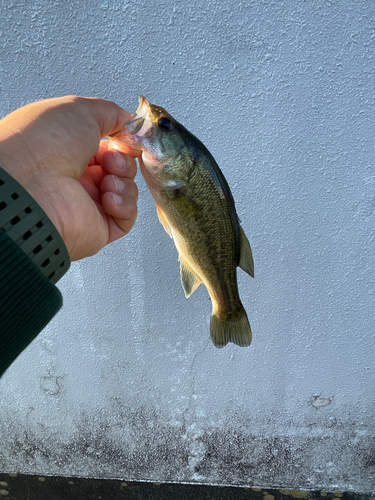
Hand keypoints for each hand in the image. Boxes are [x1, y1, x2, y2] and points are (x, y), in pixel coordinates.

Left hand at [0, 96, 140, 260]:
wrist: (30, 186)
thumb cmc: (39, 147)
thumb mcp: (78, 110)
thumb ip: (110, 113)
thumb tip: (129, 120)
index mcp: (67, 151)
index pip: (108, 147)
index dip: (122, 142)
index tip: (128, 137)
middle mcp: (76, 179)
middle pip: (120, 168)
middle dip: (124, 160)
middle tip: (111, 159)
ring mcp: (87, 204)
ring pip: (127, 191)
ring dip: (124, 181)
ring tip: (107, 179)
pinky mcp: (98, 228)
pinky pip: (126, 218)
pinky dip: (125, 204)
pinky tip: (109, 197)